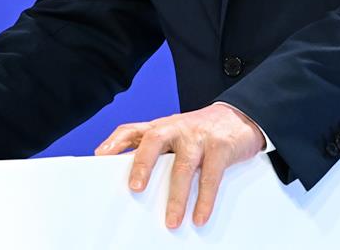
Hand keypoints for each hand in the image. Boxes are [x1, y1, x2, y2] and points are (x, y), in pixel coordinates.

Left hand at [94, 103, 265, 228]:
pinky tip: (199, 215)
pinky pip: (210, 177)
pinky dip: (205, 199)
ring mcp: (198, 137)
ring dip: (176, 197)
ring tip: (171, 221)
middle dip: (143, 163)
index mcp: (161, 127)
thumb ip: (151, 148)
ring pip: (183, 166)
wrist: (239, 118)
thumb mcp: (173, 134)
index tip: (101, 157)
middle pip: (155, 141)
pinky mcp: (220, 148)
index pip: (132, 129)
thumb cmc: (199, 131)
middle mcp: (177, 128)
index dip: (115, 141)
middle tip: (135, 188)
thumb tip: (124, 172)